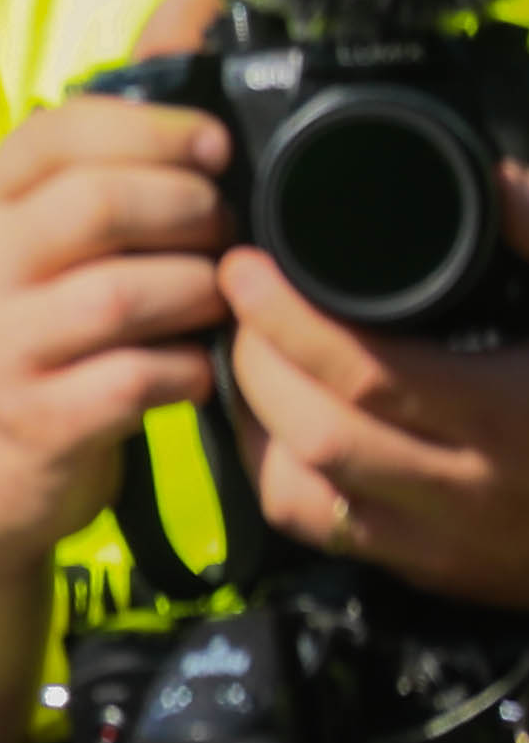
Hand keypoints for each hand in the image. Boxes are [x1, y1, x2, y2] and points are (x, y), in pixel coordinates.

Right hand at [0, 0, 237, 556]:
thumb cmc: (49, 312)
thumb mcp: (70, 208)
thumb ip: (134, 108)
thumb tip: (196, 1)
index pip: (62, 129)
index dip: (155, 131)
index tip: (217, 150)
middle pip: (97, 204)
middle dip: (189, 211)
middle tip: (224, 231)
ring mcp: (6, 340)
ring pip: (127, 294)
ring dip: (200, 294)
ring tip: (218, 301)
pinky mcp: (38, 415)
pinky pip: (138, 379)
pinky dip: (189, 372)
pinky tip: (195, 370)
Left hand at [221, 190, 528, 599]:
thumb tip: (490, 176)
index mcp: (506, 415)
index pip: (367, 372)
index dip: (288, 319)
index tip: (246, 269)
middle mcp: (466, 486)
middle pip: (316, 431)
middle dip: (259, 363)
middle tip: (241, 309)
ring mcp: (440, 538)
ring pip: (300, 491)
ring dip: (256, 424)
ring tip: (253, 361)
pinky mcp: (426, 566)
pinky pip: (320, 531)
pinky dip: (278, 474)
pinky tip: (276, 428)